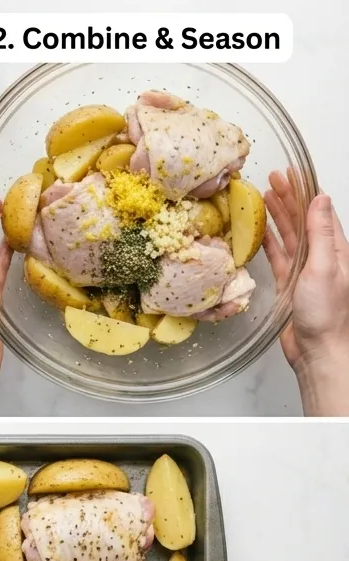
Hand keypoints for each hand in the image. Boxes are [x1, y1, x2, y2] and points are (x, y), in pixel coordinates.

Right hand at [263, 172, 348, 414]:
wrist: (318, 352)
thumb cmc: (327, 315)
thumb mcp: (325, 267)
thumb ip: (322, 233)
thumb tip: (320, 199)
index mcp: (335, 250)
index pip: (318, 212)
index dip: (304, 191)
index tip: (290, 173)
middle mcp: (322, 258)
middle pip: (303, 221)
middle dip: (288, 199)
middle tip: (272, 180)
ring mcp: (305, 272)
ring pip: (290, 238)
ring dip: (278, 218)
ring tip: (264, 199)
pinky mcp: (291, 288)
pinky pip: (279, 259)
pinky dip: (269, 245)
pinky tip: (261, 234)